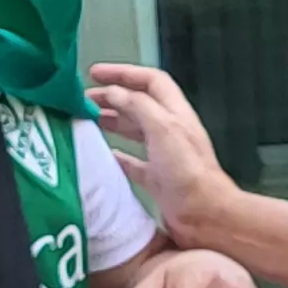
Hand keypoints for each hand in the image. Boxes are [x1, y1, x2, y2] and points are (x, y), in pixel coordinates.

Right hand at [87, 63, 242, 240]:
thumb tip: (114, 91)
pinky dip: (116, 155)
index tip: (95, 73)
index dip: (123, 73)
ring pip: (134, 130)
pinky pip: (133, 162)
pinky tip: (103, 156)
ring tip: (88, 119)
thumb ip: (138, 106)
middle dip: (112, 96)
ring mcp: (164, 154)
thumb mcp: (163, 129)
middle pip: (139, 103)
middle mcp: (170, 130)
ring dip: (112, 121)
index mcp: (174, 113)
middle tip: (84, 98)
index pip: (150, 81)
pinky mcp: (157, 178)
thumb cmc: (189, 173)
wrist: (204, 215)